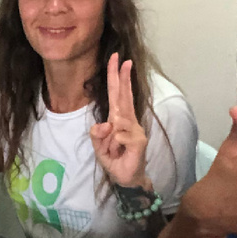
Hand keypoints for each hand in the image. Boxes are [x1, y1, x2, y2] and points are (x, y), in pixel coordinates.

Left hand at [90, 52, 148, 187]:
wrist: (126, 178)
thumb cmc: (115, 159)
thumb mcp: (98, 147)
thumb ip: (97, 135)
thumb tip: (106, 124)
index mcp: (117, 119)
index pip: (117, 94)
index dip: (116, 77)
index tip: (117, 59)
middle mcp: (128, 120)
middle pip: (124, 96)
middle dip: (122, 77)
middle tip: (123, 59)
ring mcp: (135, 129)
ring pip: (117, 121)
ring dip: (110, 137)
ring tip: (114, 149)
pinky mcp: (139, 140)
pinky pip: (121, 136)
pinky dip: (115, 144)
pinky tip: (119, 151)